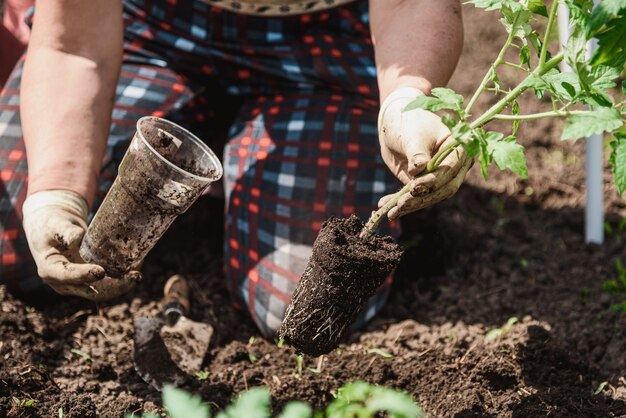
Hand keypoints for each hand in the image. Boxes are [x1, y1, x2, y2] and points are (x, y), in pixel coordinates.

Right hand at [22, 190, 140, 300]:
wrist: (55, 230)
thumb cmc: (53, 225)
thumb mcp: (54, 225)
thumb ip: (65, 231)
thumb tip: (77, 238)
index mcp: (50, 270)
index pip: (67, 275)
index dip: (83, 275)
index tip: (100, 272)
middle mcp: (65, 283)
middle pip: (90, 291)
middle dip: (114, 287)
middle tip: (134, 277)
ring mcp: (79, 284)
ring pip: (102, 291)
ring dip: (121, 285)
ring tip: (137, 275)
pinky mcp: (91, 281)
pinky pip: (108, 284)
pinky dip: (122, 279)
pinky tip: (136, 269)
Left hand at [378, 87, 470, 218]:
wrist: (396, 120)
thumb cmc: (409, 121)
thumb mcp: (413, 134)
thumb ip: (417, 152)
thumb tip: (419, 169)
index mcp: (459, 148)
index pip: (450, 169)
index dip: (433, 180)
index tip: (414, 187)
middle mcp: (454, 166)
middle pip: (442, 189)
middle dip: (421, 199)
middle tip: (400, 204)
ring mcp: (439, 177)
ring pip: (429, 197)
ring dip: (410, 206)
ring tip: (390, 212)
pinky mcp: (423, 184)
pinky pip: (415, 198)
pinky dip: (401, 205)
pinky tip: (388, 210)